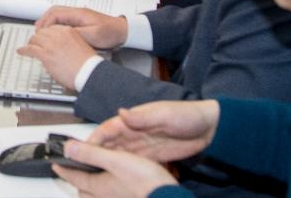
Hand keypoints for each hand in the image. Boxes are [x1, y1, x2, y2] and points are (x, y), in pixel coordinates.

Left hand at [17, 25, 98, 90]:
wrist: (88, 72)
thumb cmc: (87, 63)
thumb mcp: (80, 45)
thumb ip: (69, 42)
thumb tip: (60, 47)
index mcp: (68, 31)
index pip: (51, 28)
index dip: (45, 33)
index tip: (43, 36)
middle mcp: (58, 35)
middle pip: (41, 32)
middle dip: (37, 38)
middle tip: (34, 42)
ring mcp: (51, 44)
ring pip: (35, 40)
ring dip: (30, 43)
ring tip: (28, 47)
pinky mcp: (45, 54)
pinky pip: (30, 49)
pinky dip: (24, 50)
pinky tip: (21, 51)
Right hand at [34, 6, 127, 49]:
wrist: (122, 31)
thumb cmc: (109, 33)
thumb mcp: (92, 36)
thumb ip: (76, 35)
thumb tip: (62, 36)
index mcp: (78, 13)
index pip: (56, 13)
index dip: (45, 22)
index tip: (40, 32)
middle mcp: (77, 12)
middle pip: (54, 11)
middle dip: (44, 20)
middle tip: (37, 31)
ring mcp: (79, 16)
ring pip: (58, 15)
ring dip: (49, 22)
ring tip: (42, 32)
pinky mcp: (81, 21)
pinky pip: (64, 20)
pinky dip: (56, 25)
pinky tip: (54, 33)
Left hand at [51, 141, 176, 197]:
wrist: (168, 197)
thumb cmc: (145, 181)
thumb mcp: (115, 160)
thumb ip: (91, 153)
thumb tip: (67, 148)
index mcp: (98, 186)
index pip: (75, 177)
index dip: (64, 169)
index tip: (56, 164)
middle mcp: (106, 197)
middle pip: (84, 192)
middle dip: (77, 181)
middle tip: (72, 172)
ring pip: (97, 196)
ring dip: (91, 188)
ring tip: (90, 180)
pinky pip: (111, 197)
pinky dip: (106, 192)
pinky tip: (114, 186)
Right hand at [89, 99, 219, 162]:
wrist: (211, 129)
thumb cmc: (187, 115)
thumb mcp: (164, 114)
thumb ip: (142, 117)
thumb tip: (121, 113)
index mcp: (134, 119)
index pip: (108, 129)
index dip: (94, 139)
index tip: (80, 149)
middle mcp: (135, 131)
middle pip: (109, 144)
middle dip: (94, 152)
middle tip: (79, 165)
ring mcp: (143, 144)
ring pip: (119, 154)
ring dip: (105, 162)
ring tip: (91, 174)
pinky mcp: (153, 156)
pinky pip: (133, 163)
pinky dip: (122, 168)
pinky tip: (114, 177)